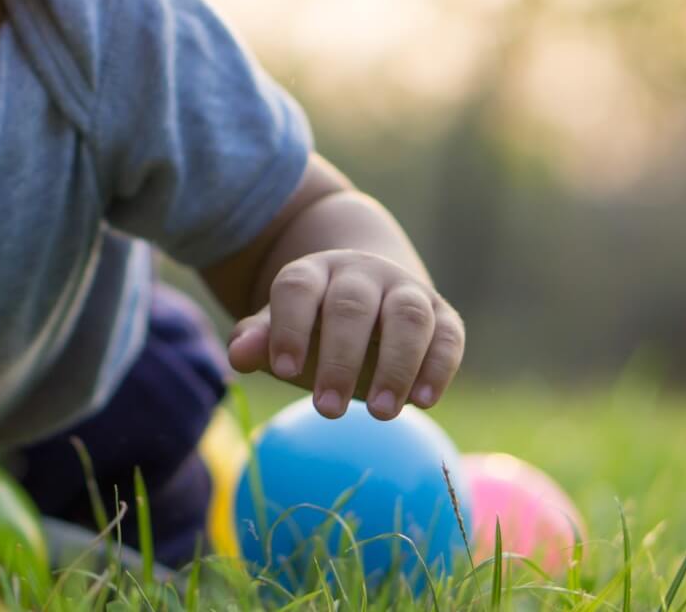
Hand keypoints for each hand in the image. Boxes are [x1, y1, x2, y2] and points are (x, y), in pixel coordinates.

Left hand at [225, 248, 464, 420]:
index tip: (284, 371)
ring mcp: (406, 290)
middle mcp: (362, 274)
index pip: (297, 289)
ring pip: (407, 317)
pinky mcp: (443, 315)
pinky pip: (448, 336)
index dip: (290, 328)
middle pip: (351, 306)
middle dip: (339, 359)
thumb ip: (259, 340)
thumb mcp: (281, 329)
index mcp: (314, 272)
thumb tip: (238, 356)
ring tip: (380, 413)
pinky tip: (423, 402)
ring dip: (396, 366)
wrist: (372, 297)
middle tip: (326, 409)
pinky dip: (438, 368)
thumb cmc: (315, 325)